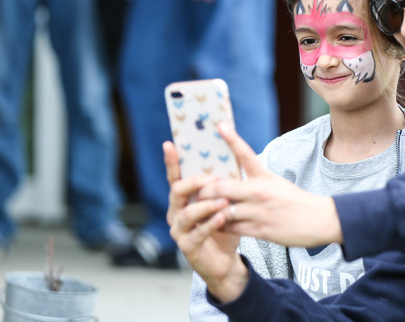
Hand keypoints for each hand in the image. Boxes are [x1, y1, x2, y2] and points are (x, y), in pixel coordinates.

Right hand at [164, 142, 247, 301]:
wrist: (225, 260)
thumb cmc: (224, 227)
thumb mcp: (226, 201)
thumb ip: (225, 183)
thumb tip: (233, 153)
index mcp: (183, 198)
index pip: (176, 176)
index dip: (172, 161)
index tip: (170, 143)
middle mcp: (176, 212)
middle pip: (177, 192)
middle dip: (193, 183)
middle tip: (212, 178)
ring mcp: (179, 230)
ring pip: (186, 213)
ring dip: (205, 205)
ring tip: (223, 201)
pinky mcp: (187, 247)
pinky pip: (197, 234)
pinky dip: (210, 225)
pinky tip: (222, 218)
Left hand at [198, 123, 343, 247]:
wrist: (320, 220)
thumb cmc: (296, 201)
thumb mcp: (277, 184)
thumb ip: (256, 180)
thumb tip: (235, 176)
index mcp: (266, 177)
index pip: (246, 154)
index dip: (232, 139)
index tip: (220, 125)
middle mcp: (261, 192)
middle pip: (223, 187)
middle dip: (206, 190)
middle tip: (196, 190)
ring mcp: (260, 212)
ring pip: (224, 209)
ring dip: (210, 210)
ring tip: (199, 210)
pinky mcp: (260, 230)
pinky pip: (232, 228)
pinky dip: (220, 226)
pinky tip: (215, 225)